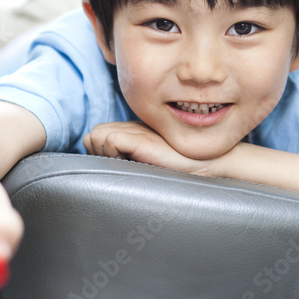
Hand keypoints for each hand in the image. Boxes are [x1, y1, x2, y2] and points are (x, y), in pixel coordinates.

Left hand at [83, 121, 215, 175]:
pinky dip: (113, 153)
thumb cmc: (183, 170)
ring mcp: (135, 131)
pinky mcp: (140, 138)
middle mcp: (131, 128)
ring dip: (104, 154)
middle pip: (91, 136)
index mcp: (132, 133)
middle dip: (98, 154)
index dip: (99, 153)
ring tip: (125, 166)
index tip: (116, 167)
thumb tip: (110, 169)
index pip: (95, 137)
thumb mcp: (151, 163)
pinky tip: (131, 163)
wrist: (208, 164)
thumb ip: (132, 159)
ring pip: (95, 137)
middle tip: (119, 167)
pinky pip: (109, 140)